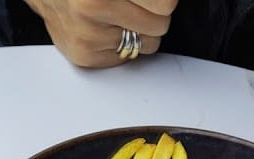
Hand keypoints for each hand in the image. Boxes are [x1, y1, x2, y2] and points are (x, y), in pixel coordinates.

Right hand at [26, 0, 178, 67]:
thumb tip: (168, 5)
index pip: (164, 3)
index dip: (162, 0)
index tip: (153, 0)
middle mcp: (93, 7)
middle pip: (160, 24)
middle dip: (153, 13)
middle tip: (133, 3)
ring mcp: (88, 35)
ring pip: (148, 45)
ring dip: (141, 31)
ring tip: (119, 15)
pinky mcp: (84, 56)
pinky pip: (128, 58)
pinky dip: (123, 45)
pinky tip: (106, 29)